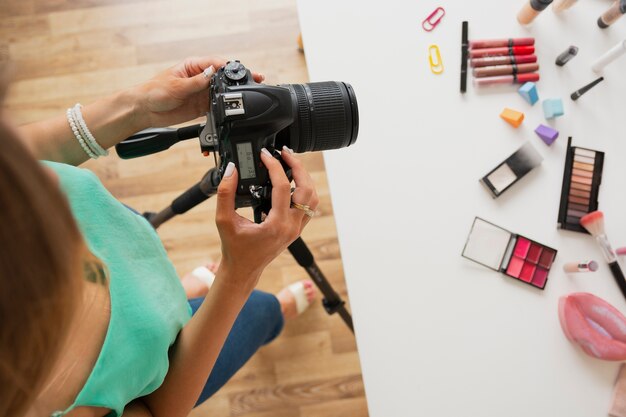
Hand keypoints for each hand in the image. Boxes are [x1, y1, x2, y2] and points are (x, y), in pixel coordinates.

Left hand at [133, 57, 264, 128]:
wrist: (144, 111)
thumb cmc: (154, 91)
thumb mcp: (176, 85)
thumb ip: (196, 81)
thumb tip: (213, 72)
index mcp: (194, 67)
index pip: (216, 63)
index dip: (229, 67)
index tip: (240, 71)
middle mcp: (200, 79)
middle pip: (224, 78)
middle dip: (238, 80)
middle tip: (254, 80)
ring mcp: (202, 93)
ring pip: (224, 93)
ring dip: (234, 95)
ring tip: (247, 97)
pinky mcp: (202, 107)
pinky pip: (217, 108)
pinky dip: (225, 110)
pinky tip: (233, 110)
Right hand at [214, 147, 318, 290]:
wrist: (243, 269)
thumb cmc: (234, 249)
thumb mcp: (223, 220)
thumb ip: (225, 193)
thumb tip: (232, 170)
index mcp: (276, 225)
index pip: (283, 187)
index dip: (274, 166)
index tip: (265, 155)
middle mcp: (291, 226)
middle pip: (307, 188)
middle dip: (297, 166)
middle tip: (284, 153)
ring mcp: (297, 228)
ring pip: (312, 197)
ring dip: (304, 178)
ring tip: (290, 164)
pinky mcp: (297, 229)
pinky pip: (309, 206)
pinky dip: (304, 190)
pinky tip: (292, 182)